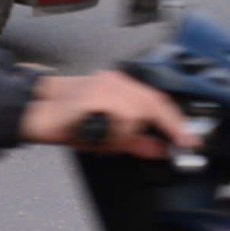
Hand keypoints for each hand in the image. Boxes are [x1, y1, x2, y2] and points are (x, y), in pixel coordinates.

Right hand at [20, 72, 195, 156]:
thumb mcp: (109, 137)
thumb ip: (137, 140)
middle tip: (165, 144)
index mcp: (123, 87)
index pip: (158, 101)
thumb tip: (161, 149)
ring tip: (106, 142)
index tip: (190, 140)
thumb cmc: (71, 122)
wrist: (38, 113)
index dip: (177, 122)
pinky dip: (112, 130)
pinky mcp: (92, 94)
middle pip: (151, 102)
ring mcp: (105, 85)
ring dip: (126, 132)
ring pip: (134, 111)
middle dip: (162, 125)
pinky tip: (99, 135)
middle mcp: (117, 81)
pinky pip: (112, 115)